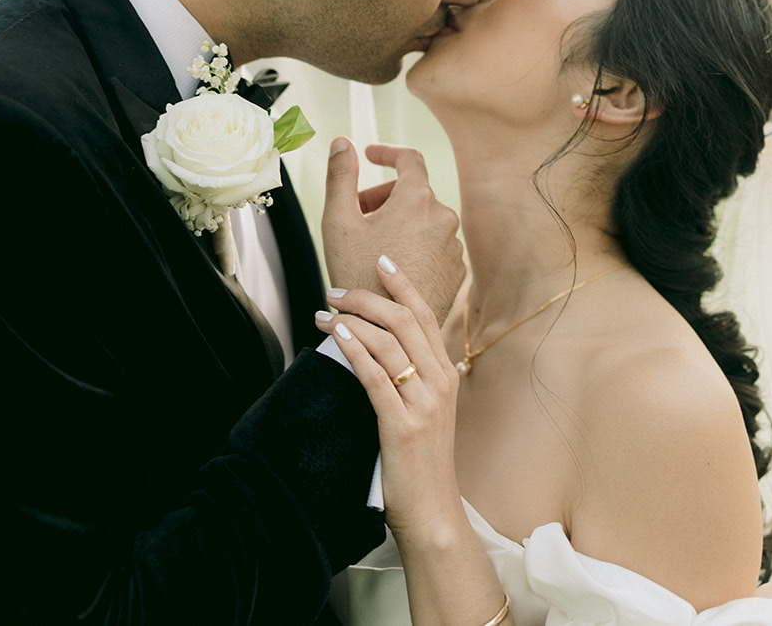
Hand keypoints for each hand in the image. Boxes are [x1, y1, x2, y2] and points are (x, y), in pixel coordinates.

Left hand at [317, 258, 464, 541]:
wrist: (432, 511)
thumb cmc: (422, 463)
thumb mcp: (427, 412)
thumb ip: (414, 379)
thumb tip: (383, 347)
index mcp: (447, 375)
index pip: (426, 315)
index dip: (403, 284)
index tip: (380, 261)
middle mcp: (441, 383)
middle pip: (404, 320)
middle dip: (367, 297)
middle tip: (335, 289)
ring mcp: (424, 403)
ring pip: (389, 342)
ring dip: (353, 318)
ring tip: (324, 311)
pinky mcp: (402, 424)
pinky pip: (375, 375)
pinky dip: (354, 348)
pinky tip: (336, 334)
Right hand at [322, 139, 463, 320]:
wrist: (383, 329)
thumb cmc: (356, 274)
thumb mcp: (338, 220)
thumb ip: (341, 174)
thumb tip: (341, 142)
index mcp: (417, 199)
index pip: (409, 159)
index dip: (387, 153)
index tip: (370, 157)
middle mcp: (443, 218)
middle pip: (413, 193)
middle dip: (384, 198)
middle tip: (358, 216)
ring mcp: (452, 247)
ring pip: (424, 222)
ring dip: (400, 225)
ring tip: (372, 249)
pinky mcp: (456, 272)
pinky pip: (434, 247)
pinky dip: (415, 248)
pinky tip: (391, 270)